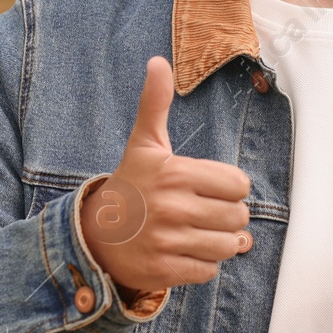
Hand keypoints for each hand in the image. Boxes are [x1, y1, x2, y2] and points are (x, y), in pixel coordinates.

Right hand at [79, 56, 250, 292]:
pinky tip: (186, 251)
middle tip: (205, 213)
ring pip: (227, 246)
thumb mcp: (144, 144)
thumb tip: (158, 61)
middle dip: (228, 216)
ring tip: (201, 233)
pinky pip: (208, 271)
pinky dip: (203, 264)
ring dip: (221, 243)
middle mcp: (172, 208)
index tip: (209, 188)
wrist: (94, 235)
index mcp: (175, 173)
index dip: (229, 188)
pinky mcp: (163, 271)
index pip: (238, 185)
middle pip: (238, 217)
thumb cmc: (131, 186)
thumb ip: (155, 104)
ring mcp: (167, 241)